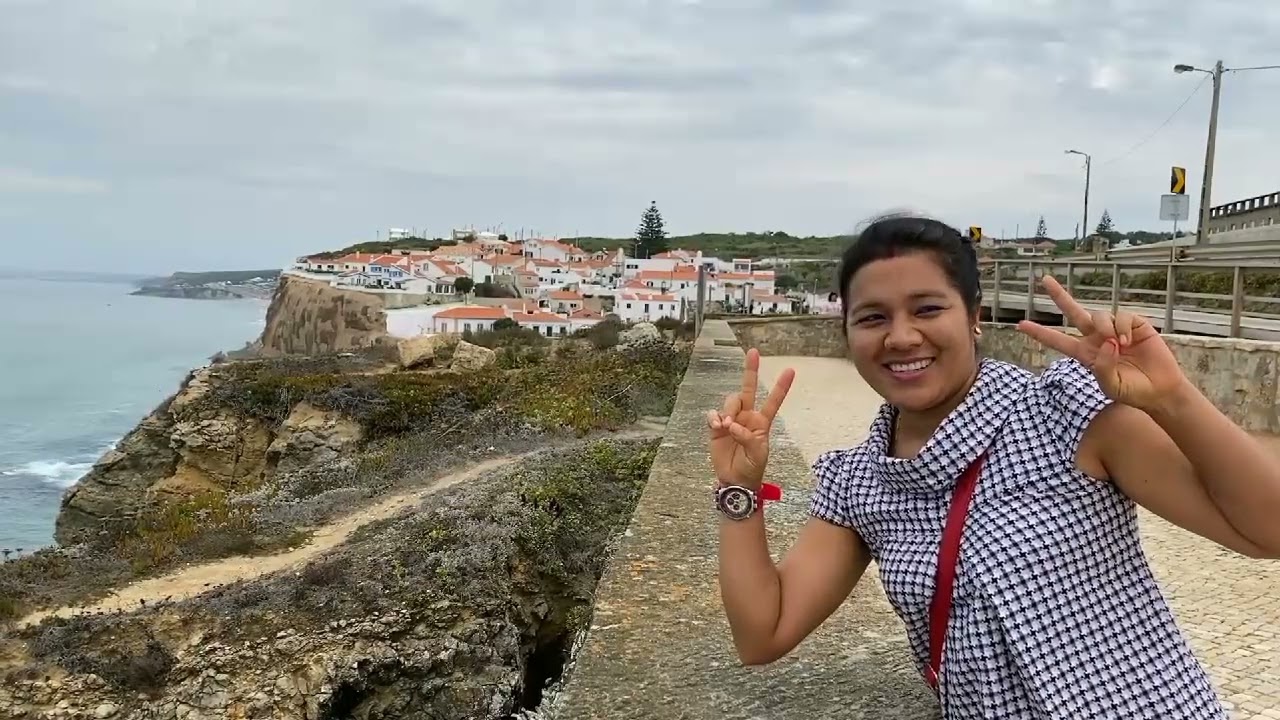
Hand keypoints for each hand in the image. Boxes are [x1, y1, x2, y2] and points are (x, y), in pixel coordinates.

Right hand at [707, 348, 794, 488]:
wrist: (735, 480)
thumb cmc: (751, 467)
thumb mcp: (757, 454)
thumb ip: (748, 437)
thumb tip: (732, 425)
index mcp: (762, 422)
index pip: (773, 401)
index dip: (781, 387)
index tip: (791, 371)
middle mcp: (747, 416)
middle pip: (748, 389)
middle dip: (750, 370)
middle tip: (753, 352)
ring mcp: (731, 420)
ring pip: (730, 401)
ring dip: (728, 410)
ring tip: (726, 427)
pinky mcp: (716, 426)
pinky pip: (713, 414)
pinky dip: (714, 417)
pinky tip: (717, 426)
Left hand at [1016, 275, 1188, 412]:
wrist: (1160, 390)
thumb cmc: (1132, 391)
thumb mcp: (1111, 386)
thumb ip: (1103, 368)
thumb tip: (1105, 343)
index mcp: (1085, 354)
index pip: (1058, 340)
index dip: (1040, 333)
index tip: (1020, 325)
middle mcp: (1096, 338)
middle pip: (1074, 313)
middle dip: (1060, 296)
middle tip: (1044, 279)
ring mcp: (1114, 329)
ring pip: (1098, 315)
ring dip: (1104, 327)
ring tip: (1118, 345)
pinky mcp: (1134, 324)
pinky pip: (1120, 315)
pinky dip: (1121, 327)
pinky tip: (1127, 341)